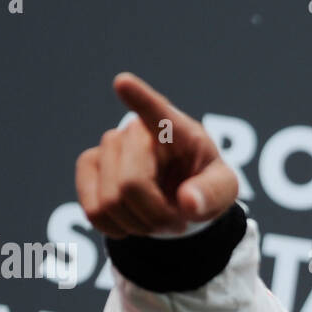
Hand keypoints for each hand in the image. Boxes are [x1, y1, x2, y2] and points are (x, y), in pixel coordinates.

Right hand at [75, 72, 238, 237]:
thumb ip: (212, 194)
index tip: (123, 83)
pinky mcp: (88, 165)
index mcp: (176, 129)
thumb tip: (188, 203)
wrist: (180, 197)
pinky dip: (116, 228)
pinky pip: (93, 211)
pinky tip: (133, 220)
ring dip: (139, 225)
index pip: (157, 112)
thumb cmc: (204, 184)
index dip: (138, 98)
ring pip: (110, 202)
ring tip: (157, 218)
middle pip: (131, 185)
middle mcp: (136, 130)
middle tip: (176, 222)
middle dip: (155, 216)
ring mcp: (107, 145)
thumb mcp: (224, 190)